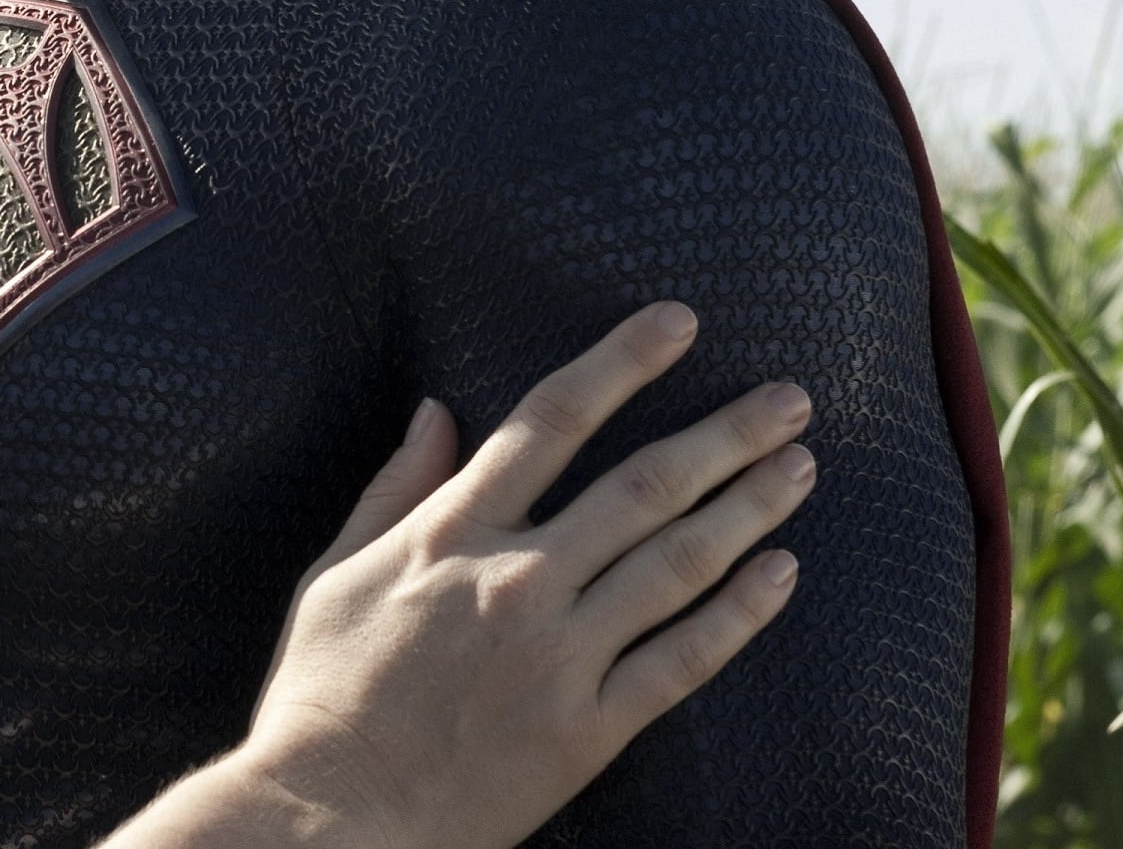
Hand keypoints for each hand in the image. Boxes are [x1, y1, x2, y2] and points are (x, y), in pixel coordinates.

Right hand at [107, 302, 812, 848]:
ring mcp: (559, 657)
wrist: (332, 816)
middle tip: (789, 400)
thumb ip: (394, 488)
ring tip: (800, 468)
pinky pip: (680, 663)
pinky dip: (737, 615)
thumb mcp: (334, 572)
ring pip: (676, 564)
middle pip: (643, 486)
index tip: (679, 323)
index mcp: (451, 533)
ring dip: (749, 508)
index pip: (551, 420)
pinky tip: (780, 574)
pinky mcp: (587, 730)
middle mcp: (516, 581)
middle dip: (725, 435)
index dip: (622, 364)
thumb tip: (437, 409)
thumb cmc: (322, 695)